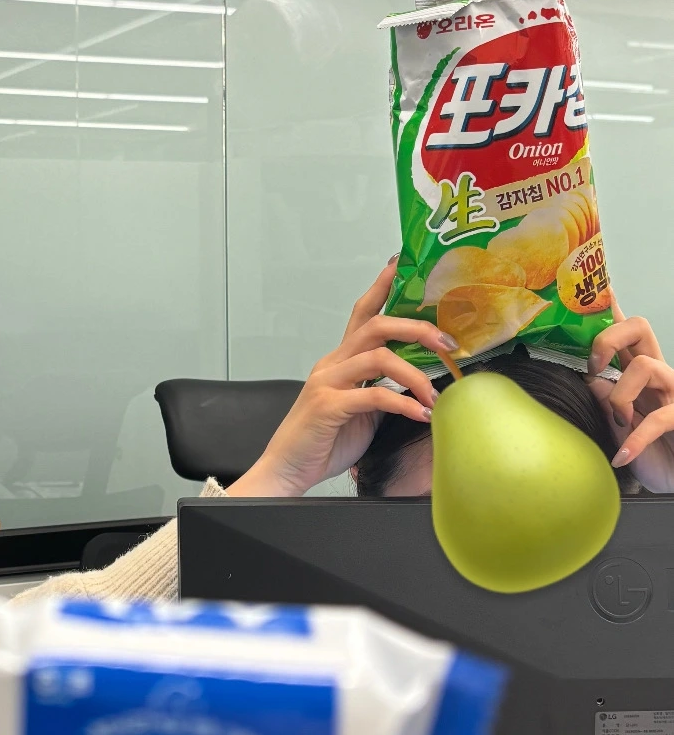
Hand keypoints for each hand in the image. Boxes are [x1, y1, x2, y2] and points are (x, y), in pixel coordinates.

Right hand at [226, 259, 457, 498]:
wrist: (287, 470)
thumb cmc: (323, 442)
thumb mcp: (361, 411)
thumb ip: (382, 390)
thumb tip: (418, 384)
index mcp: (340, 360)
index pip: (362, 313)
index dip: (382, 287)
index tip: (402, 264)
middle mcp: (332, 363)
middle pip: (376, 326)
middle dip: (417, 328)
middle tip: (447, 342)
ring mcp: (327, 382)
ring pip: (378, 356)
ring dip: (415, 373)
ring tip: (437, 393)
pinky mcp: (328, 406)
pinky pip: (373, 395)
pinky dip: (404, 404)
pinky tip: (421, 416)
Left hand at [588, 295, 673, 490]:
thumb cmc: (653, 453)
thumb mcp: (619, 426)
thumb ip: (605, 399)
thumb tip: (589, 377)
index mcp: (640, 374)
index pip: (627, 334)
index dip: (613, 310)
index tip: (600, 289)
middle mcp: (659, 376)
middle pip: (640, 328)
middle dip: (610, 336)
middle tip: (594, 365)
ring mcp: (673, 394)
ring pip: (643, 366)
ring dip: (620, 396)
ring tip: (619, 423)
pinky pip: (658, 418)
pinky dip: (635, 440)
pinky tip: (623, 457)